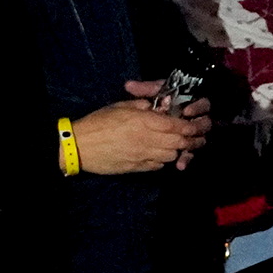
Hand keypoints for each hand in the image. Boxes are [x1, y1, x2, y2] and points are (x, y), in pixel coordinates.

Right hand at [76, 81, 209, 174]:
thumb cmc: (98, 122)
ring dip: (176, 150)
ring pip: (171, 155)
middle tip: (191, 136)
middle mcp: (147, 139)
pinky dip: (163, 160)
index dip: (188, 126)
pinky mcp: (136, 168)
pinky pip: (158, 166)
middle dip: (188, 139)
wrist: (79, 146)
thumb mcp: (121, 106)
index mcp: (144, 122)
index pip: (176, 125)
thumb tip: (158, 106)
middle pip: (178, 142)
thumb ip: (143, 105)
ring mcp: (143, 155)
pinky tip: (159, 155)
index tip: (193, 124)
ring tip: (174, 145)